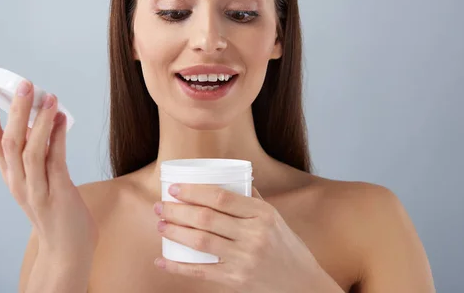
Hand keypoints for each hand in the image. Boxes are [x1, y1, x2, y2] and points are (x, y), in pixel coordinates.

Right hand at [0, 79, 97, 261]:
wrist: (67, 249)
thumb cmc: (56, 211)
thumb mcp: (39, 179)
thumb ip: (39, 154)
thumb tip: (44, 120)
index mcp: (10, 175)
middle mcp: (17, 181)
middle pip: (9, 140)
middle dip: (14, 111)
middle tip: (24, 84)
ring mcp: (36, 189)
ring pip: (29, 150)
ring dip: (38, 121)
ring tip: (48, 96)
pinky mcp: (57, 194)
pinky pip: (55, 161)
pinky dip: (58, 138)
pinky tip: (62, 119)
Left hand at [152, 184, 338, 292]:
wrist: (303, 284)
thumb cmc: (287, 247)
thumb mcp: (275, 219)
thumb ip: (252, 201)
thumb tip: (227, 180)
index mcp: (263, 214)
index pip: (221, 198)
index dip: (194, 191)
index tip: (175, 188)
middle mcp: (254, 235)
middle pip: (206, 218)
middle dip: (177, 210)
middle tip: (160, 206)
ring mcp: (245, 259)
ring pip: (200, 242)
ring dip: (174, 232)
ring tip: (160, 225)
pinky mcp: (237, 281)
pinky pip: (201, 272)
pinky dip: (178, 266)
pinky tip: (163, 260)